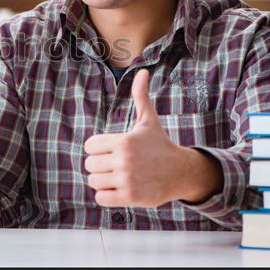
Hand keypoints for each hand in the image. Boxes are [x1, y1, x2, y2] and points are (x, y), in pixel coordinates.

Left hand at [83, 69, 200, 206]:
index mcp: (123, 141)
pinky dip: (106, 196)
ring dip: (103, 181)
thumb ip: (140, 96)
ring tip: (119, 177)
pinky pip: (100, 198)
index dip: (98, 149)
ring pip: (93, 182)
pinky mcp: (129, 197)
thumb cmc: (159, 145)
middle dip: (100, 166)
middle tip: (116, 165)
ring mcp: (126, 180)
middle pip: (89, 165)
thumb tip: (143, 71)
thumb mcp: (148, 120)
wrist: (181, 172)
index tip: (113, 151)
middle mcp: (123, 160)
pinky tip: (120, 189)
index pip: (89, 146)